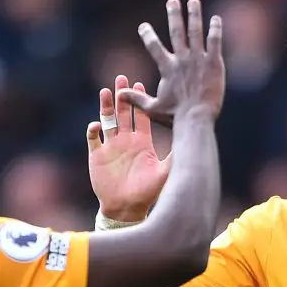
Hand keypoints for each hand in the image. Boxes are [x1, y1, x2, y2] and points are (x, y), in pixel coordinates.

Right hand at [86, 75, 170, 220]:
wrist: (127, 208)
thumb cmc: (147, 193)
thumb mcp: (164, 172)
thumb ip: (176, 156)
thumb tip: (193, 142)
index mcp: (142, 142)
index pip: (142, 117)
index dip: (140, 101)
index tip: (141, 86)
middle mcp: (126, 141)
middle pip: (123, 113)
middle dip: (122, 95)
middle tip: (121, 78)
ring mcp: (111, 147)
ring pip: (107, 120)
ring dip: (105, 106)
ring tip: (105, 91)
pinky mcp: (97, 155)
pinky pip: (93, 138)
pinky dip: (93, 130)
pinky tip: (97, 124)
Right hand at [120, 0, 223, 127]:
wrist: (196, 119)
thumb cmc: (175, 116)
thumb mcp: (153, 108)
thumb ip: (136, 98)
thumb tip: (119, 94)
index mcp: (167, 68)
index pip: (154, 46)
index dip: (147, 35)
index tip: (143, 26)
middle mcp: (182, 60)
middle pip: (176, 32)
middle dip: (173, 14)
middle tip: (172, 1)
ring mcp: (199, 59)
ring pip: (196, 31)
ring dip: (194, 15)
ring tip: (193, 1)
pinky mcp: (214, 63)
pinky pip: (215, 41)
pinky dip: (215, 29)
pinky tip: (216, 18)